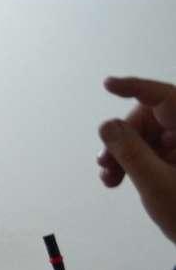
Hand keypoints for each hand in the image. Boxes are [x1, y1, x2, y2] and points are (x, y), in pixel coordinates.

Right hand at [98, 77, 175, 242]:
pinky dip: (131, 162)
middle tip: (104, 163)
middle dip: (123, 137)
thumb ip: (130, 152)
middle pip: (150, 118)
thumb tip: (107, 125)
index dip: (136, 87)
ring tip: (109, 178)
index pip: (165, 98)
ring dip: (122, 153)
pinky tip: (116, 179)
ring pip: (147, 135)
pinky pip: (151, 150)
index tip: (108, 85)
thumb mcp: (156, 184)